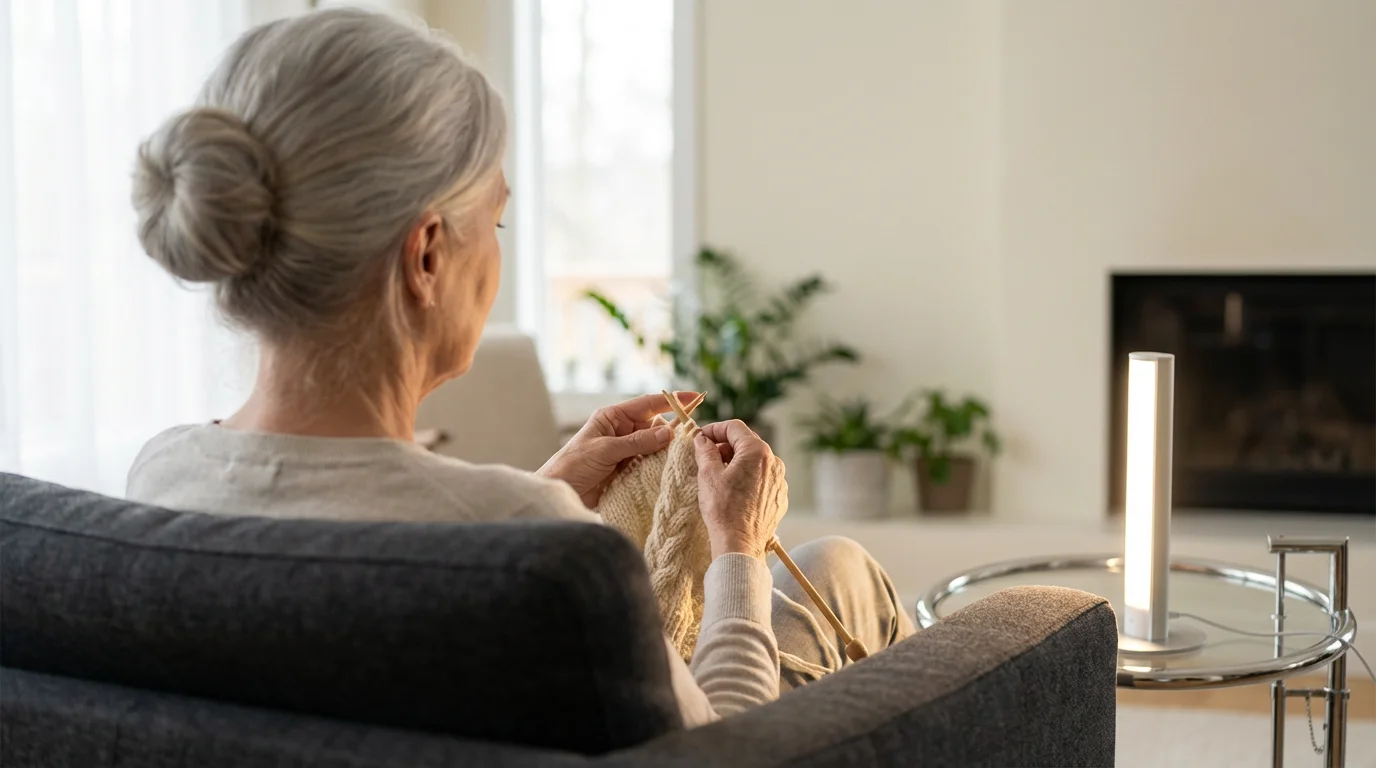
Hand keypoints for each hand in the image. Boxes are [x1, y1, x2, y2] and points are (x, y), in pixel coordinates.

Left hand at [538, 391, 700, 508]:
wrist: (559, 490)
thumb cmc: (573, 464)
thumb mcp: (605, 450)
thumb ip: (636, 442)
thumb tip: (668, 433)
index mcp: (613, 417)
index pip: (648, 404)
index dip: (672, 400)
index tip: (695, 397)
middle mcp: (622, 431)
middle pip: (655, 426)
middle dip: (673, 431)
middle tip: (693, 438)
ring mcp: (625, 451)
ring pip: (655, 447)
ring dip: (667, 452)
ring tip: (685, 457)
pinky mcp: (627, 469)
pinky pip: (649, 464)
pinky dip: (659, 466)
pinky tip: (671, 470)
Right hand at [692, 420, 787, 559]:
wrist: (740, 544)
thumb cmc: (723, 510)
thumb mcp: (708, 475)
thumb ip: (705, 451)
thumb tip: (702, 439)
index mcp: (757, 451)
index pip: (735, 427)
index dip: (715, 429)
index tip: (701, 438)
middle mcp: (774, 462)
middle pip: (747, 442)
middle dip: (725, 445)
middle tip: (707, 456)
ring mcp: (779, 481)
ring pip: (755, 461)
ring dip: (736, 462)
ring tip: (719, 475)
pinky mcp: (779, 497)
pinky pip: (762, 479)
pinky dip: (747, 478)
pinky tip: (733, 491)